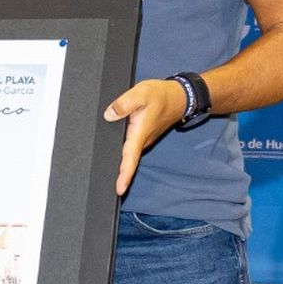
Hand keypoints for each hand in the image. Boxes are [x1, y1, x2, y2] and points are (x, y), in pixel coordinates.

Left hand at [102, 78, 187, 195]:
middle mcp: (142, 141)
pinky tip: (112, 156)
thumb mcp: (140, 93)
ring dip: (119, 165)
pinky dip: (123, 154)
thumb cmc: (161, 95)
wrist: (179, 97)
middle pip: (127, 162)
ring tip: (104, 176)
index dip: (125, 175)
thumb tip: (108, 115)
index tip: (119, 190)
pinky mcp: (142, 137)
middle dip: (118, 175)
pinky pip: (130, 148)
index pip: (130, 159)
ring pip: (128, 155)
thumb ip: (123, 104)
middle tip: (103, 187)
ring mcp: (143, 140)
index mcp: (139, 134)